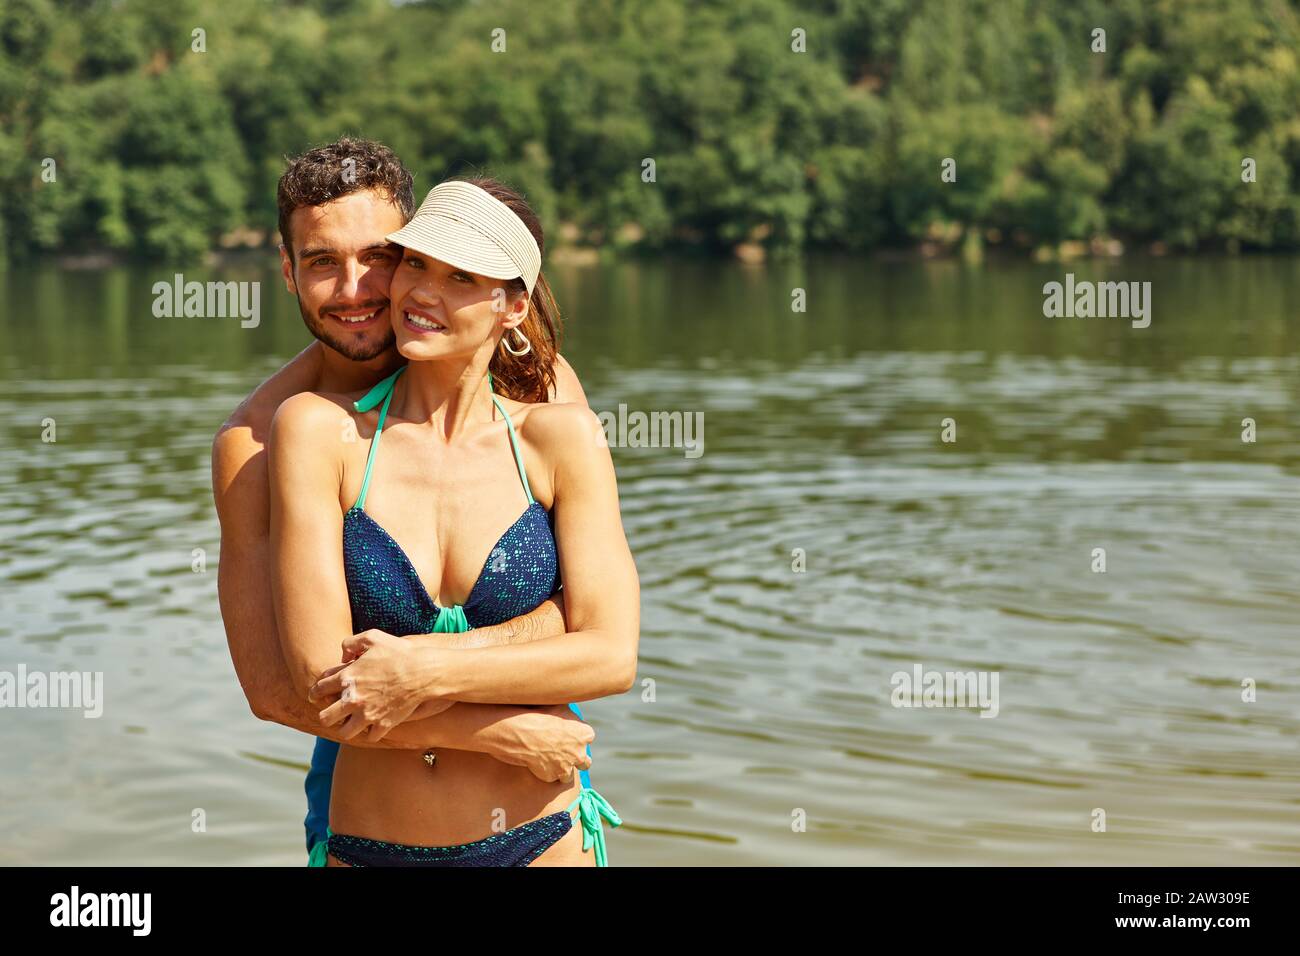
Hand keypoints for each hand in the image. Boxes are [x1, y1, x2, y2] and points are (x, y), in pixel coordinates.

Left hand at [309, 629, 447, 740]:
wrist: (424, 671)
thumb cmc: (399, 652)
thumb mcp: (373, 637)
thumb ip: (351, 642)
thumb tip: (342, 656)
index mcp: (347, 677)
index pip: (318, 690)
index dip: (315, 693)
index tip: (318, 695)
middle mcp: (352, 699)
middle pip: (325, 717)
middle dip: (326, 715)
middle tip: (333, 712)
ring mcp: (367, 714)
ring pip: (344, 733)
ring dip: (346, 727)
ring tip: (351, 722)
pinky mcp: (383, 724)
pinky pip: (369, 737)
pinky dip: (370, 732)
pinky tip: (374, 724)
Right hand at [491, 704, 594, 782]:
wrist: (519, 731)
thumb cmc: (538, 714)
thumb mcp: (558, 705)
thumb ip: (569, 711)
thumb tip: (571, 699)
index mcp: (585, 734)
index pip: (587, 738)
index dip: (577, 738)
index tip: (568, 736)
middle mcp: (580, 753)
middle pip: (585, 762)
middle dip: (575, 758)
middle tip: (562, 752)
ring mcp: (566, 767)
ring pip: (568, 775)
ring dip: (560, 769)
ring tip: (547, 760)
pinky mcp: (550, 777)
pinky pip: (550, 777)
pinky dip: (545, 773)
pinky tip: (536, 762)